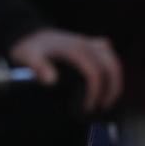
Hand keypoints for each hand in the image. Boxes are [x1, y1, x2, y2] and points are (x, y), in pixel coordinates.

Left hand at [9, 29, 123, 113]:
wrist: (32, 35)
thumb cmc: (31, 49)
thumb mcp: (29, 56)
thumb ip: (39, 67)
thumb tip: (52, 81)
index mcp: (75, 49)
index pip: (95, 72)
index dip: (95, 92)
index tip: (87, 109)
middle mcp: (87, 44)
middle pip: (111, 66)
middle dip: (112, 89)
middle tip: (102, 110)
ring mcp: (92, 44)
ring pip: (113, 61)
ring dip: (116, 82)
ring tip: (108, 102)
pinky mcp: (93, 46)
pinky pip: (110, 57)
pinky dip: (112, 72)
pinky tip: (107, 86)